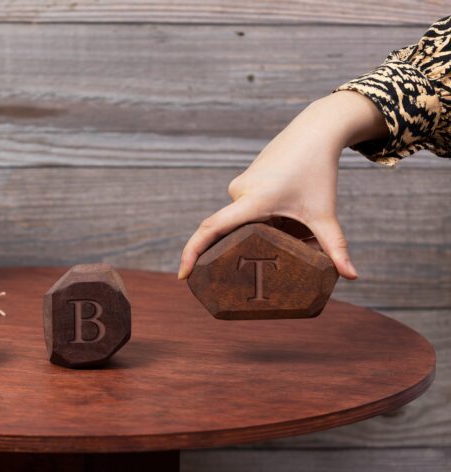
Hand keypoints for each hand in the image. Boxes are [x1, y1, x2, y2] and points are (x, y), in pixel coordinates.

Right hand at [178, 91, 387, 280]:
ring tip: (272, 247)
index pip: (211, 229)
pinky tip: (273, 228)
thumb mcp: (325, 213)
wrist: (315, 131)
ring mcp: (240, 185)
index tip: (183, 276)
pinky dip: (254, 222)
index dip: (192, 253)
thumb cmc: (318, 171)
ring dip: (249, 235)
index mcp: (252, 201)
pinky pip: (242, 209)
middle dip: (230, 252)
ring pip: (237, 220)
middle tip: (240, 275)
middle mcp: (239, 193)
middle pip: (226, 230)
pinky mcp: (245, 181)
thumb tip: (352, 277)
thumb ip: (335, 247)